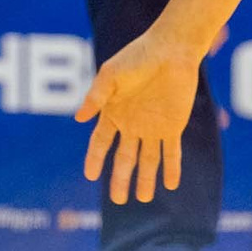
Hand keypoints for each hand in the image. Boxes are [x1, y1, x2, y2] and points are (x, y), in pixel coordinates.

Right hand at [75, 31, 199, 204]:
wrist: (171, 50)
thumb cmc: (137, 56)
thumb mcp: (111, 74)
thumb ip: (96, 96)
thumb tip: (79, 118)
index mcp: (113, 113)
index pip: (100, 142)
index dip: (94, 159)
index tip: (89, 175)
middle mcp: (131, 124)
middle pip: (124, 158)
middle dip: (120, 179)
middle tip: (117, 200)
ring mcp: (153, 127)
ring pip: (148, 160)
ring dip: (146, 180)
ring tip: (143, 199)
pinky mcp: (173, 126)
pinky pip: (171, 152)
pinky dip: (171, 168)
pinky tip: (170, 184)